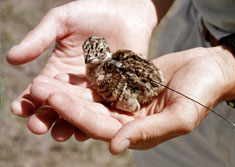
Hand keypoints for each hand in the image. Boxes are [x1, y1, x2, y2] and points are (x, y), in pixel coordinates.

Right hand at [7, 0, 163, 140]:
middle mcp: (77, 84)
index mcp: (60, 70)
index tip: (18, 108)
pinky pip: (107, 108)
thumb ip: (39, 39)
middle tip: (37, 127)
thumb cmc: (92, 12)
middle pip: (60, 104)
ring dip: (71, 123)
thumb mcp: (61, 22)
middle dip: (47, 116)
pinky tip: (89, 129)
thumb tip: (11, 58)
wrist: (126, 11)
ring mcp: (97, 89)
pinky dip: (98, 119)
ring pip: (82, 111)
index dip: (29, 99)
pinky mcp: (118, 90)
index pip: (41, 89)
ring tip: (61, 134)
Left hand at [29, 46, 234, 153]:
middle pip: (90, 113)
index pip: (101, 127)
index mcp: (139, 133)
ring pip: (91, 99)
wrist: (208, 70)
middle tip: (38, 89)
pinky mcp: (126, 86)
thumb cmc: (202, 93)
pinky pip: (101, 84)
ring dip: (68, 91)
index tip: (53, 100)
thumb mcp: (181, 115)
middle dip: (64, 103)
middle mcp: (128, 120)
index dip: (77, 114)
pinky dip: (83, 80)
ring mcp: (126, 102)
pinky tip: (65, 72)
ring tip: (43, 80)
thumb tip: (115, 148)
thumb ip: (149, 132)